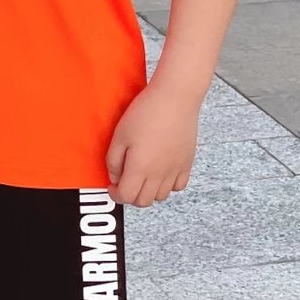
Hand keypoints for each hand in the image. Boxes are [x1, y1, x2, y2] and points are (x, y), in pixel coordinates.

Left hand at [105, 80, 198, 207]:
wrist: (175, 97)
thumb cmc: (145, 112)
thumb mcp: (119, 135)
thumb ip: (113, 161)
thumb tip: (114, 177)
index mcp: (140, 168)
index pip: (126, 197)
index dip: (115, 194)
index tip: (112, 186)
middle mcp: (159, 174)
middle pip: (143, 201)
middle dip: (130, 195)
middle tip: (125, 182)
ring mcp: (175, 170)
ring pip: (161, 197)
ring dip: (149, 192)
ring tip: (143, 175)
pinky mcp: (187, 162)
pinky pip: (179, 186)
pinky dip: (168, 186)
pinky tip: (161, 172)